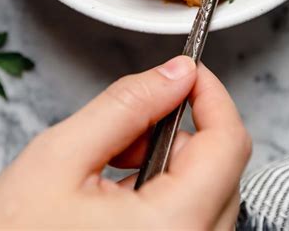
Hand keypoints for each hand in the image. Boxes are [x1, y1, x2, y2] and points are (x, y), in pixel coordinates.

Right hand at [0, 57, 250, 229]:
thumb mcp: (59, 157)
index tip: (188, 73)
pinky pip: (192, 222)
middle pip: (222, 169)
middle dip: (179, 132)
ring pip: (208, 194)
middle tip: (127, 129)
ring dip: (169, 164)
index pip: (229, 144)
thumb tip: (176, 73)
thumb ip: (126, 105)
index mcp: (170, 229)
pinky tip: (117, 196)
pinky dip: (163, 194)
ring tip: (112, 167)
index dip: (211, 95)